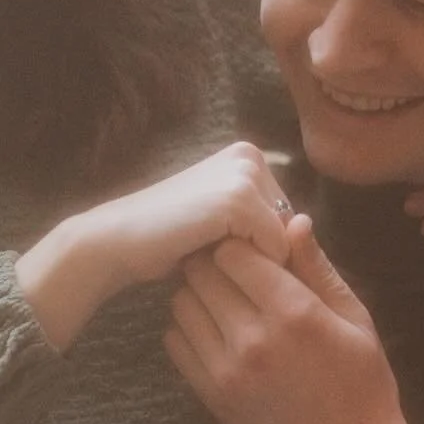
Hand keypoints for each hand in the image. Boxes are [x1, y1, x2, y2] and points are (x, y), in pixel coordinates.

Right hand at [91, 141, 292, 288]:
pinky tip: (210, 259)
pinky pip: (275, 249)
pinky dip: (251, 268)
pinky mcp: (238, 199)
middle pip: (291, 227)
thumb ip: (261, 225)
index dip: (265, 247)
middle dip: (264, 253)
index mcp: (247, 156)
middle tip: (215, 255)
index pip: (287, 216)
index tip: (228, 254)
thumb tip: (306, 231)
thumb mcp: (223, 225)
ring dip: (257, 262)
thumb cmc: (167, 240)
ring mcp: (244, 174)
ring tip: (212, 256)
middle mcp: (250, 156)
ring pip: (285, 240)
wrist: (117, 240)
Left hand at [164, 215, 411, 423]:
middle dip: (212, 263)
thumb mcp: (355, 320)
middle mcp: (254, 337)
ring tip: (220, 301)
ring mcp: (227, 370)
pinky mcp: (212, 397)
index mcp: (294, 311)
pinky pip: (176, 345)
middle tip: (228, 270)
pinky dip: (186, 329)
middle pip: (201, 273)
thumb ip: (318, 269)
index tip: (248, 249)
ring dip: (196, 295)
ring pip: (182, 305)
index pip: (234, 252)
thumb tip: (293, 220)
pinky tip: (212, 332)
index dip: (237, 243)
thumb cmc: (364, 387)